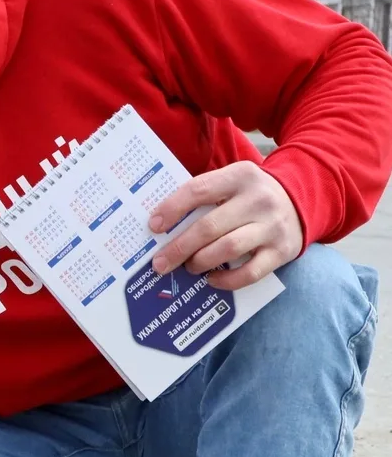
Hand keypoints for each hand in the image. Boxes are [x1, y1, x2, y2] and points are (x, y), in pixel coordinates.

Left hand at [149, 160, 303, 289]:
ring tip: (189, 267)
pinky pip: (249, 273)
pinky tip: (212, 279)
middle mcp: (258, 199)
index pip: (198, 190)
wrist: (302, 201)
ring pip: (227, 249)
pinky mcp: (282, 251)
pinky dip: (226, 280)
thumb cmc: (250, 198)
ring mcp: (272, 226)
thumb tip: (161, 227)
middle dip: (178, 248)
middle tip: (160, 263)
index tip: (154, 227)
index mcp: (240, 176)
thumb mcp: (232, 184)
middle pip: (209, 227)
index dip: (172, 209)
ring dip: (200, 262)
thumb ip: (204, 198)